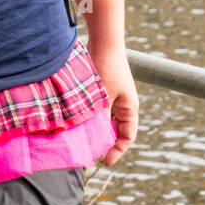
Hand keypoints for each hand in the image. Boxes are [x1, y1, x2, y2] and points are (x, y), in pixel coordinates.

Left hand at [90, 43, 138, 165]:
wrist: (103, 42)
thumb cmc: (106, 67)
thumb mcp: (102, 96)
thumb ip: (99, 116)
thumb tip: (91, 137)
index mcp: (129, 108)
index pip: (127, 137)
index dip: (117, 151)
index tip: (104, 162)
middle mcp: (122, 105)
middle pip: (114, 131)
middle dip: (103, 143)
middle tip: (87, 154)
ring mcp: (111, 98)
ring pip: (103, 122)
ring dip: (94, 131)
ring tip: (79, 142)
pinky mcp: (100, 91)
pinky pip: (95, 111)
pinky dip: (88, 119)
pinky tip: (75, 124)